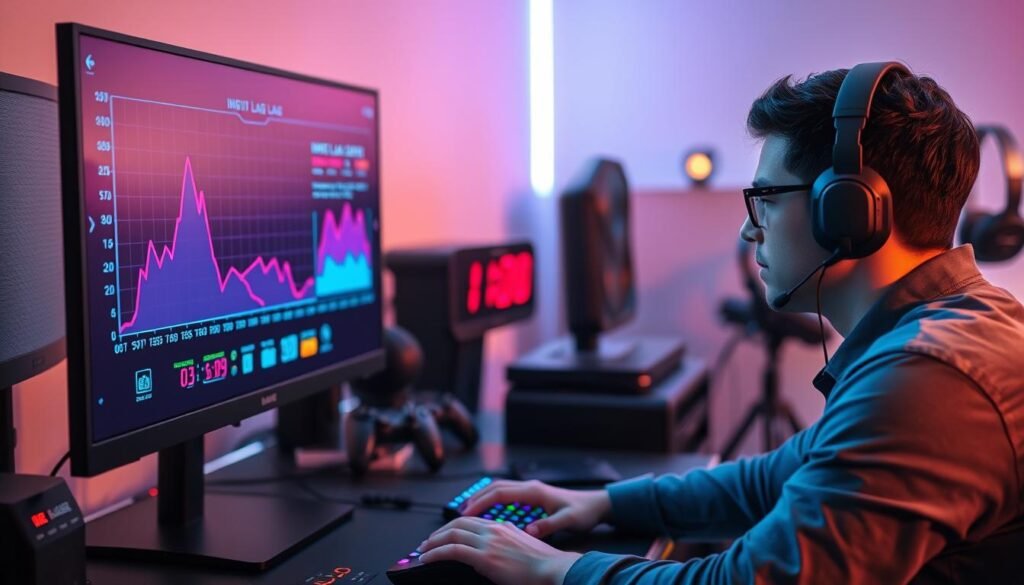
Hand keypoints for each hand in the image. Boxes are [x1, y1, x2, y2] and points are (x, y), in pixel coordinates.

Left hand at [419, 516, 581, 584]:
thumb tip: (498, 550)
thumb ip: (509, 542)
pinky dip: (435, 553)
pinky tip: (427, 559)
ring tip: (423, 552)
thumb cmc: (544, 565)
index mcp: (503, 526)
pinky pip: (452, 551)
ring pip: (451, 535)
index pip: (471, 522)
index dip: (453, 528)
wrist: (554, 569)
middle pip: (457, 524)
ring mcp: (488, 542)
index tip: (443, 537)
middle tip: (427, 544)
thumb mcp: (524, 546)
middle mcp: (493, 529)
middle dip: (438, 533)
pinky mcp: (484, 557)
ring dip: (432, 543)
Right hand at [461, 479, 611, 538]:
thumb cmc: (584, 512)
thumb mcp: (568, 521)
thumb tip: (529, 531)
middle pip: (495, 487)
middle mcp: (530, 487)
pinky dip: (493, 501)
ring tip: (467, 513)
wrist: (597, 505)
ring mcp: (531, 490)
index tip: (466, 513)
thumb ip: (549, 526)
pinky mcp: (533, 496)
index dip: (481, 502)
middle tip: (459, 513)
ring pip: (500, 489)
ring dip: (483, 498)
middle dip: (476, 498)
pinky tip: (488, 513)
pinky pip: (507, 495)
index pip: (500, 492)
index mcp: (535, 491)